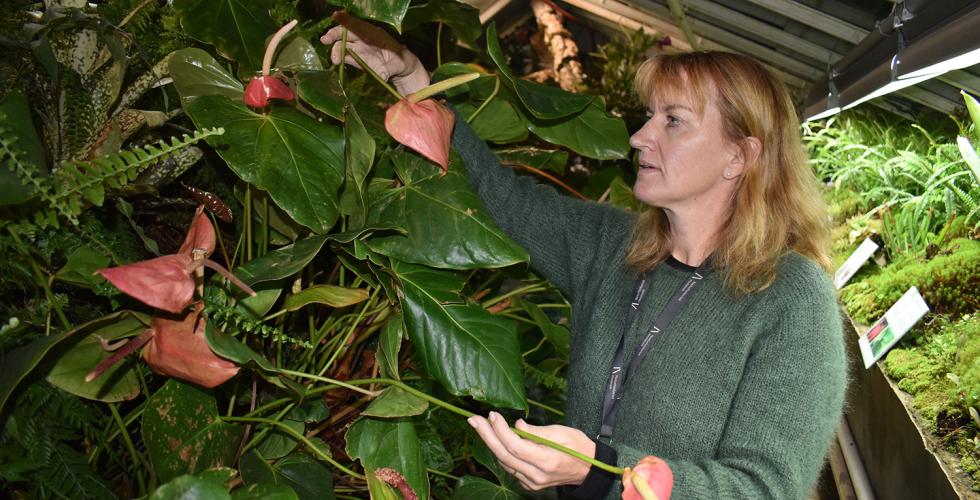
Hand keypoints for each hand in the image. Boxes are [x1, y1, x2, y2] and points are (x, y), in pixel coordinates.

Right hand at [320, 12, 429, 95]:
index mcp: (374, 34)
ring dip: (336, 50)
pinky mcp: (356, 59)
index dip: (346, 21)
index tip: (336, 15)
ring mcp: (359, 48)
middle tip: (325, 40)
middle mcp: (364, 39)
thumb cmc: (401, 60)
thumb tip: (383, 75)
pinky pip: (345, 56)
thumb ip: (389, 69)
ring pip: (343, 45)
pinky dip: (339, 58)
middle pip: (345, 33)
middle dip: (334, 34)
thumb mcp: (399, 64)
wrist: (400, 68)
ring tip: (335, 60)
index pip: (358, 25)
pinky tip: (337, 62)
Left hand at [468, 411, 595, 490]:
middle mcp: (536, 475)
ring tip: (480, 425)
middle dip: (486, 435)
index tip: (492, 414)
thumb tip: (516, 425)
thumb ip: (536, 431)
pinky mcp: (530, 485)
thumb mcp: (561, 432)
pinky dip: (501, 453)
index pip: (515, 446)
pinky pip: (510, 468)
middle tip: (473, 419)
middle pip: (504, 455)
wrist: (588, 469)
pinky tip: (495, 439)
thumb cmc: (577, 446)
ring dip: (490, 443)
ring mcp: (532, 483)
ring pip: (504, 463)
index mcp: (546, 461)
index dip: (500, 430)